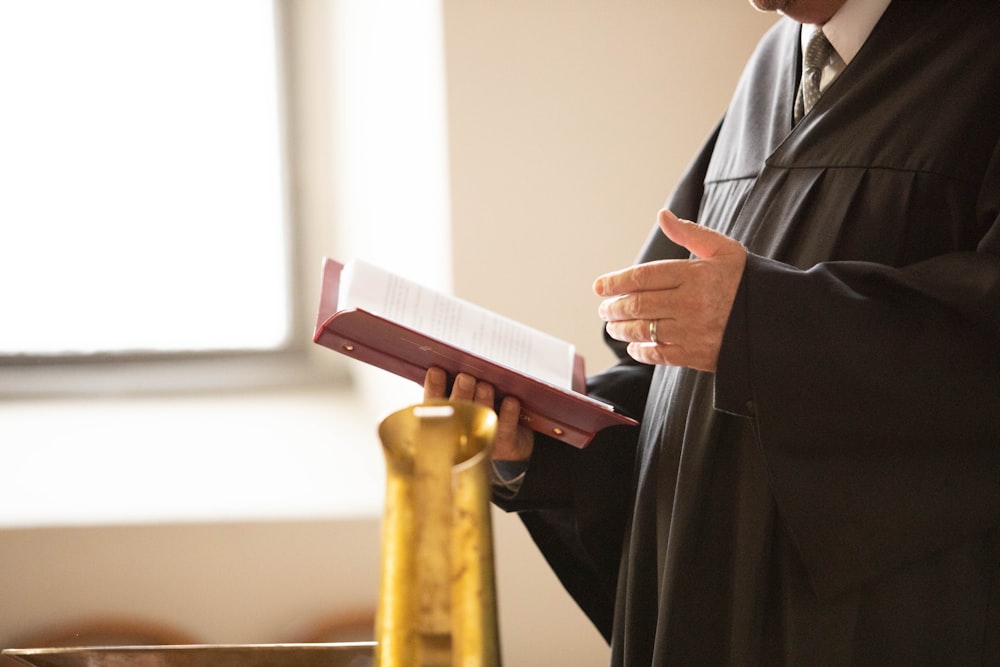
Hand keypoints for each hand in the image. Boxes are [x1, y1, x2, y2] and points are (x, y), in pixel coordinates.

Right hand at [423, 367, 534, 460]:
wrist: (510, 441)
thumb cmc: (480, 409)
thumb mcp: (464, 398)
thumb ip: (452, 383)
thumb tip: (447, 357)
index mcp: (446, 418)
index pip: (434, 404)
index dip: (434, 388)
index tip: (436, 370)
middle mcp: (461, 433)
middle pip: (458, 414)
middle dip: (462, 394)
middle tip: (465, 378)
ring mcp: (483, 439)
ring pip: (481, 419)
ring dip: (483, 401)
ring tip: (486, 386)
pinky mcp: (506, 443)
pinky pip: (506, 429)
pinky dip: (508, 414)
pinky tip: (511, 401)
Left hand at [593, 209, 746, 371]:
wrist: (776, 320)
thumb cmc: (746, 281)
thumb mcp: (724, 250)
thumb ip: (690, 233)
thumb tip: (663, 215)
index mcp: (694, 275)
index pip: (643, 277)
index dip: (615, 282)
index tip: (599, 287)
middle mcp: (690, 303)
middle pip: (638, 305)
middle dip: (614, 308)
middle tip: (603, 309)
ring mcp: (693, 331)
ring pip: (644, 330)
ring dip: (621, 330)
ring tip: (612, 326)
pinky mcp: (698, 355)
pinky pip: (660, 355)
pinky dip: (641, 351)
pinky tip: (633, 346)